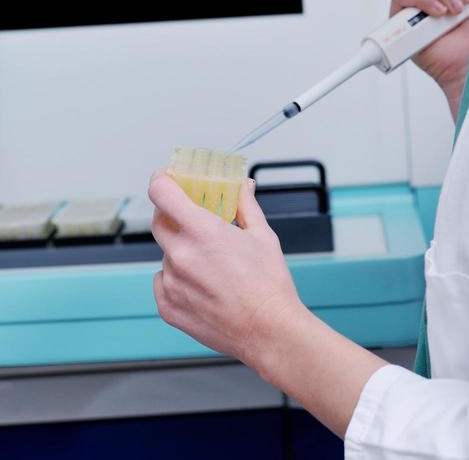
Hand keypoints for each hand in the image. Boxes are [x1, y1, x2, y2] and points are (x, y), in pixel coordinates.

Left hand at [149, 172, 300, 367]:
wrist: (268, 330)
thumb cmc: (269, 285)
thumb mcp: (262, 235)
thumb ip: (246, 205)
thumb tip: (243, 186)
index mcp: (203, 231)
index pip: (162, 193)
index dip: (160, 180)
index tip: (165, 178)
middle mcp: (181, 255)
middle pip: (159, 221)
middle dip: (172, 215)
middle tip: (191, 218)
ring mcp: (171, 283)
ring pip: (166, 254)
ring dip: (181, 251)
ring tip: (211, 264)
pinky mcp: (168, 307)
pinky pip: (163, 282)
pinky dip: (177, 278)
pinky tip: (202, 284)